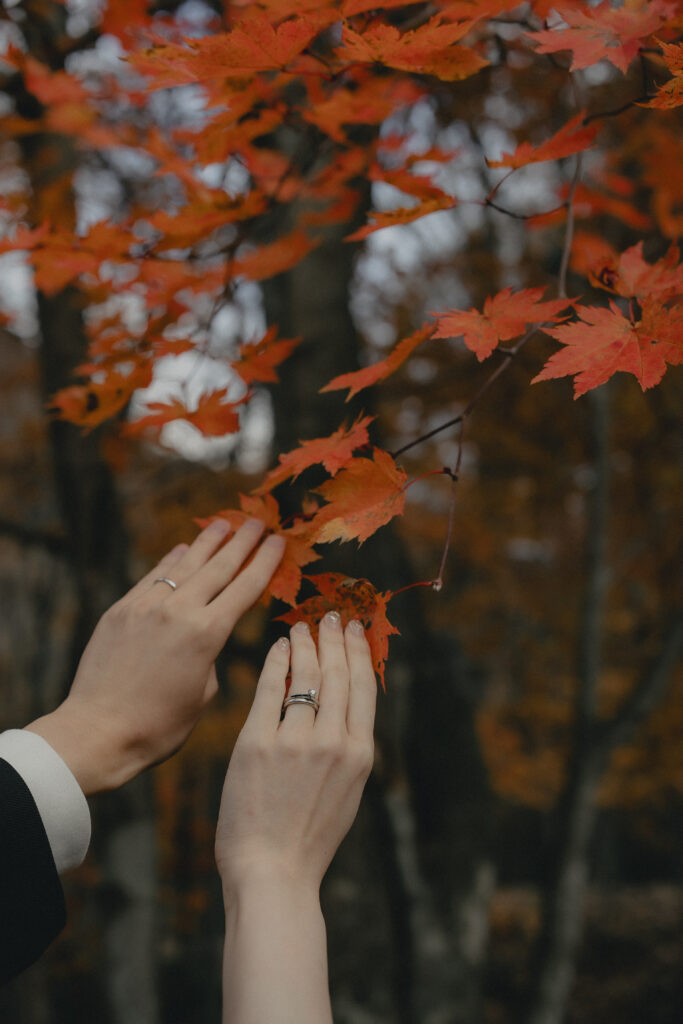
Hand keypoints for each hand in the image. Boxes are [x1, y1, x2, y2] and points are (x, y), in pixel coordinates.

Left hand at [26, 518, 284, 793]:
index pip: (245, 587)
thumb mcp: (204, 693)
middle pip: (219, 566)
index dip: (265, 561)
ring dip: (207, 542)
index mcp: (207, 634)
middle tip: (258, 522)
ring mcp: (146, 606)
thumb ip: (211, 653)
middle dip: (242, 542)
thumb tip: (205, 629)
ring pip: (184, 564)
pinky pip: (153, 576)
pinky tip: (182, 550)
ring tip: (223, 524)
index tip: (278, 541)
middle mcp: (178, 611)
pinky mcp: (121, 610)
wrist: (98, 731)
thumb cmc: (159, 725)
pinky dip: (172, 561)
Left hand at [215, 611, 376, 903]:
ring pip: (305, 676)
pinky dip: (276, 663)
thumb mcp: (346, 793)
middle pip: (337, 674)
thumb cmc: (308, 839)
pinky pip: (270, 691)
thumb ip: (347, 750)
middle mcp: (333, 742)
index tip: (355, 630)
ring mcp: (295, 742)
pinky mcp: (258, 744)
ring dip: (305, 645)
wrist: (273, 874)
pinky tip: (278, 648)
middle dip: (334, 639)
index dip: (358, 652)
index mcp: (360, 754)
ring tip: (301, 628)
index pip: (364, 687)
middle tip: (330, 616)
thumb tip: (343, 710)